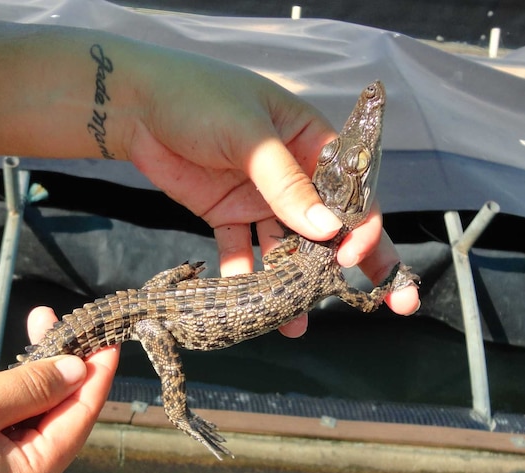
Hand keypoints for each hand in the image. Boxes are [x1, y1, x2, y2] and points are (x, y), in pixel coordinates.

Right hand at [0, 309, 116, 472]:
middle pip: (55, 414)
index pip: (80, 417)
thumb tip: (75, 371)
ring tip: (11, 345)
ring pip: (23, 414)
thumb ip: (30, 387)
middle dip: (53, 366)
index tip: (109, 338)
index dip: (97, 374)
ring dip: (16, 378)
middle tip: (52, 320)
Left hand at [123, 51, 419, 334]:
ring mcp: (260, 198)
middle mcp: (293, 175)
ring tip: (294, 322)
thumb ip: (286, 184)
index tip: (352, 257)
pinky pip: (242, 251)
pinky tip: (245, 305)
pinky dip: (243, 276)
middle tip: (387, 304)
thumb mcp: (248, 134)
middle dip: (353, 263)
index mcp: (310, 142)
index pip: (351, 190)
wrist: (137, 104)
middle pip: (331, 225)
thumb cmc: (199, 97)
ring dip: (291, 283)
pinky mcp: (228, 214)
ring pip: (286, 247)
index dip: (361, 226)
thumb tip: (328, 230)